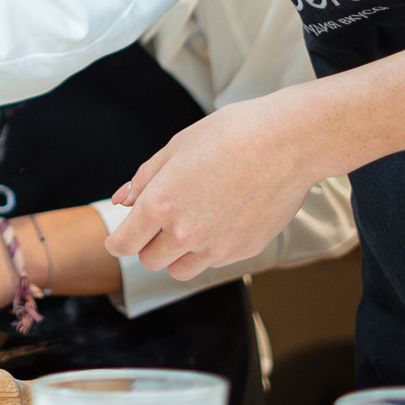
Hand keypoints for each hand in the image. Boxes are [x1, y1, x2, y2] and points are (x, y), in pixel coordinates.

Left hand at [105, 89, 317, 277]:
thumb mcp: (177, 147)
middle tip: (160, 221)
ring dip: (177, 255)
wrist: (288, 143)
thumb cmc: (231, 135)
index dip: (116, 241)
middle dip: (148, 245)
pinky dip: (209, 249)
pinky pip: (214, 262)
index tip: (119, 237)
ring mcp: (217, 247)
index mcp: (160, 204)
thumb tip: (122, 200)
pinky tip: (222, 218)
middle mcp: (185, 233)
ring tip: (191, 223)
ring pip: (180, 270)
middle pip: (150, 261)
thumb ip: (144, 179)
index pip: (123, 245)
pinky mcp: (244, 251)